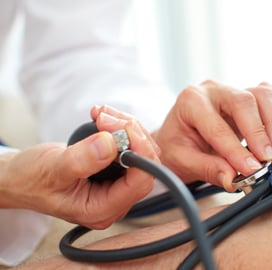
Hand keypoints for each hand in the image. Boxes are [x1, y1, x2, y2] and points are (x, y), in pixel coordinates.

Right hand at [0, 106, 159, 228]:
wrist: (20, 177)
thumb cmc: (30, 180)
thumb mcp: (51, 170)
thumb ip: (80, 161)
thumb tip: (110, 144)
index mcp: (102, 209)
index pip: (140, 182)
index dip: (140, 152)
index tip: (126, 128)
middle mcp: (115, 200)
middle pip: (146, 164)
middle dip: (131, 134)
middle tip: (106, 117)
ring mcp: (117, 185)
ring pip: (141, 152)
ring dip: (126, 127)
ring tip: (101, 114)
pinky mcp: (115, 169)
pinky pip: (131, 146)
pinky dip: (120, 128)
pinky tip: (102, 118)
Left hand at [152, 80, 271, 190]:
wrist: (178, 138)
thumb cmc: (177, 147)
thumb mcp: (182, 162)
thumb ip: (208, 169)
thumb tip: (233, 178)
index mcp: (190, 101)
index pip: (217, 126)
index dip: (236, 149)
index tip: (251, 169)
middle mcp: (213, 90)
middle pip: (244, 102)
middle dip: (259, 133)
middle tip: (268, 160)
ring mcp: (233, 90)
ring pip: (262, 96)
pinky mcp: (249, 96)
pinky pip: (269, 98)